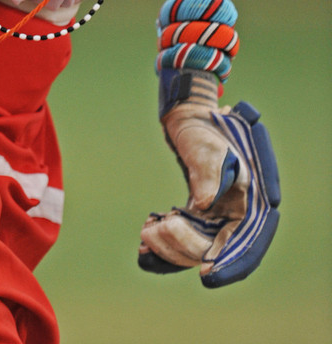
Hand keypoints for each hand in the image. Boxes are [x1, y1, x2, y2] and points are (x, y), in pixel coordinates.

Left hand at [139, 71, 279, 286]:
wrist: (188, 120)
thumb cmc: (203, 129)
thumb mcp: (206, 145)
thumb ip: (209, 173)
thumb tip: (205, 204)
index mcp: (251, 200)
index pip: (247, 241)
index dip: (230, 262)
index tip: (205, 274)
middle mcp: (238, 214)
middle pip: (218, 248)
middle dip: (186, 249)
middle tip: (154, 231)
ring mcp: (219, 218)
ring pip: (198, 248)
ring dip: (171, 247)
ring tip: (146, 230)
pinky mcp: (201, 218)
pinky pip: (185, 240)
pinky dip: (166, 247)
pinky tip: (143, 248)